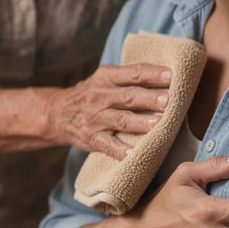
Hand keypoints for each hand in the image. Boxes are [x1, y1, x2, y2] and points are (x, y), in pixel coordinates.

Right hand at [47, 63, 171, 158]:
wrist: (58, 113)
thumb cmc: (92, 94)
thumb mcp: (104, 79)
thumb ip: (129, 78)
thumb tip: (166, 79)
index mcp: (106, 77)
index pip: (132, 73)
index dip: (151, 74)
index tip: (170, 76)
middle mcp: (99, 96)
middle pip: (128, 96)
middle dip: (148, 98)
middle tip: (168, 100)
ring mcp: (95, 118)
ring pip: (120, 119)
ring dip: (139, 122)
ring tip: (157, 124)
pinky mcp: (91, 137)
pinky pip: (107, 145)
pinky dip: (120, 150)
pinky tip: (132, 154)